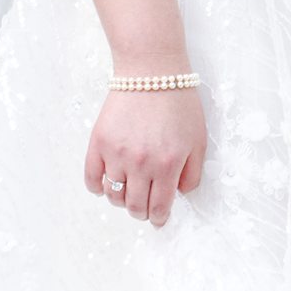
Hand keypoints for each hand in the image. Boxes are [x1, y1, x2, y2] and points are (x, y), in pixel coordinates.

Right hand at [85, 84, 206, 227]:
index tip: (158, 219)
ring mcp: (117, 154)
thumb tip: (179, 195)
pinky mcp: (98, 143)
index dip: (159, 218)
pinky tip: (106, 183)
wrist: (151, 71)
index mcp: (168, 164)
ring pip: (113, 195)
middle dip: (141, 212)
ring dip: (121, 199)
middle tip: (144, 208)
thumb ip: (192, 172)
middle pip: (135, 206)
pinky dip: (97, 187)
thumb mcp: (198, 138)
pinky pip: (91, 178)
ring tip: (129, 191)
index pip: (159, 207)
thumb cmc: (179, 103)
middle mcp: (141, 163)